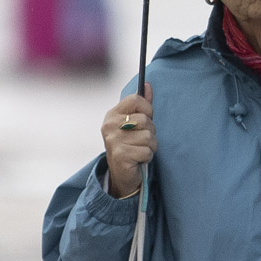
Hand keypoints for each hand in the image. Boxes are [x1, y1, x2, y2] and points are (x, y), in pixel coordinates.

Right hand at [101, 83, 154, 197]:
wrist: (122, 175)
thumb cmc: (130, 146)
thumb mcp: (134, 123)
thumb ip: (141, 105)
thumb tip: (148, 85)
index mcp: (112, 115)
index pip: (135, 99)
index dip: (147, 109)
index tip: (146, 118)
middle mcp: (110, 126)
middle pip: (145, 119)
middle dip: (151, 132)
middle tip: (142, 140)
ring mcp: (113, 141)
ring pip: (148, 136)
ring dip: (150, 146)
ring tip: (140, 150)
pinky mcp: (120, 156)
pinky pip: (147, 151)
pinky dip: (147, 157)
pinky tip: (138, 160)